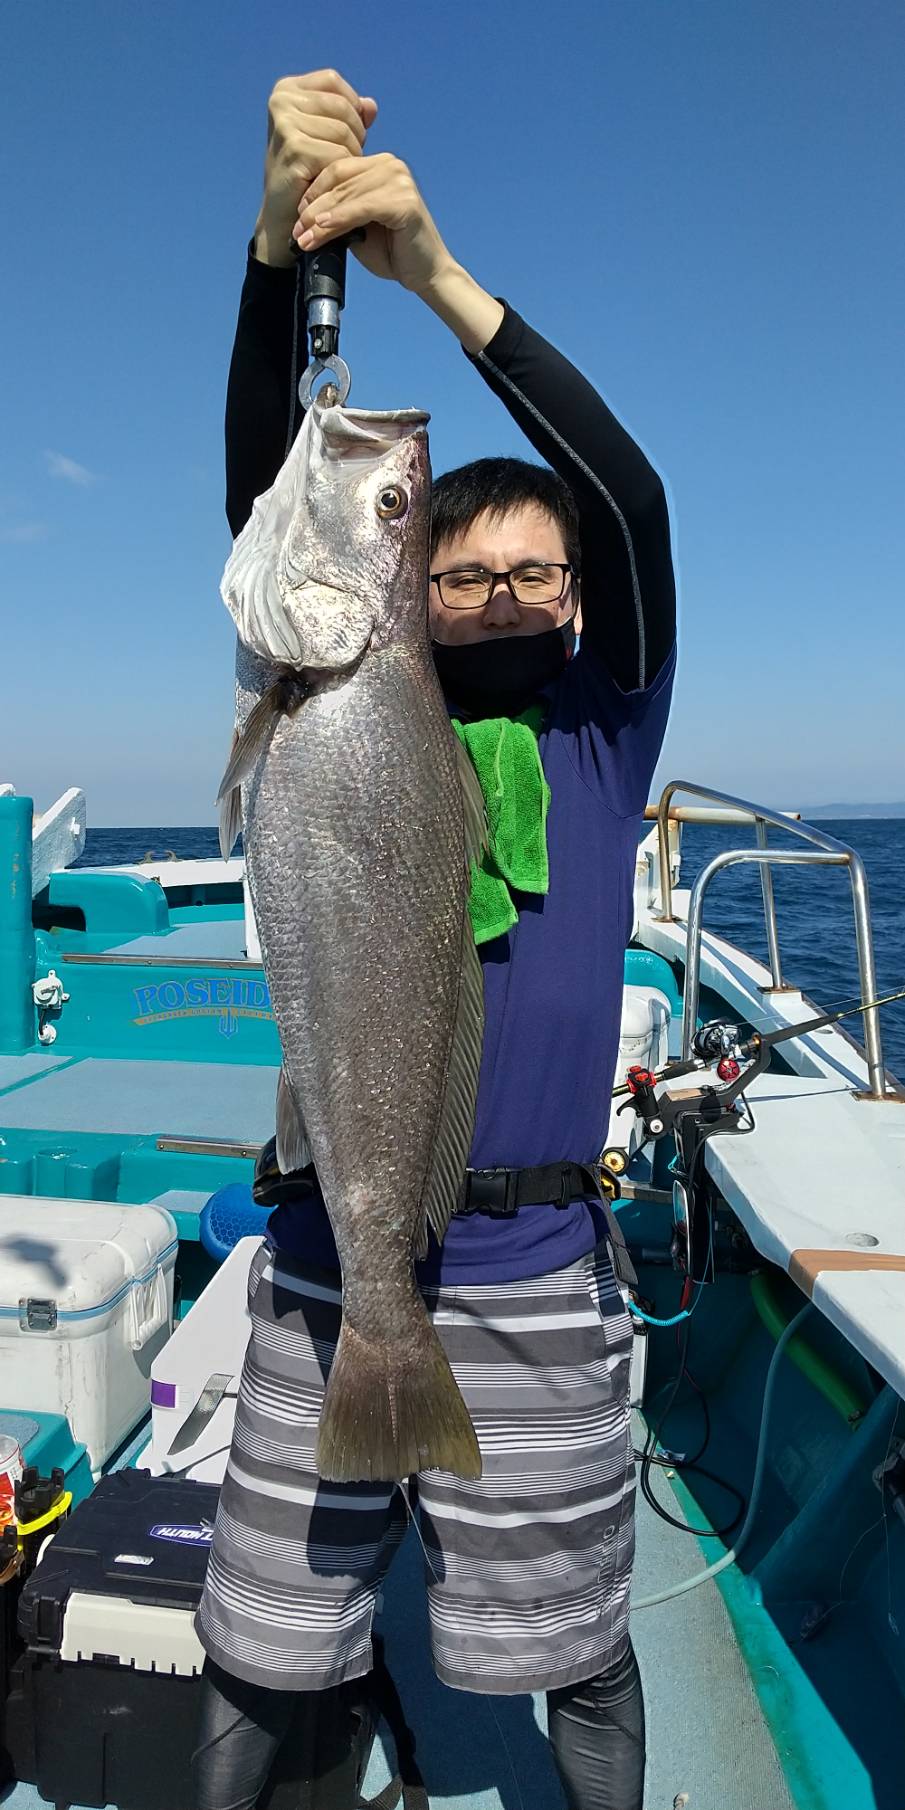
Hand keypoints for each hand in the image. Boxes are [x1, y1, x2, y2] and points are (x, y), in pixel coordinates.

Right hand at [254, 71, 377, 266]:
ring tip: (335, 173)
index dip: (349, 106)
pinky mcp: (294, 149)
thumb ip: (350, 116)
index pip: (332, 81)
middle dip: (354, 135)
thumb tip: (371, 106)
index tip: (349, 134)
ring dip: (351, 156)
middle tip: (344, 160)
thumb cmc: (306, 175)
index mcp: (285, 90)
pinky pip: (339, 155)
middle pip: (342, 107)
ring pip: (344, 132)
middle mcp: (280, 101)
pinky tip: (330, 184)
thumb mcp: (326, 137)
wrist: (284, 218)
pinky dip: (342, 173)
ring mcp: (285, 124)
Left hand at [293, 154, 452, 295]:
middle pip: (338, 179)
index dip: (312, 191)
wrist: (425, 274)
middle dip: (312, 207)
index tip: (296, 216)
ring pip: (347, 194)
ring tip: (303, 238)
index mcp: (380, 165)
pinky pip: (362, 208)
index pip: (336, 168)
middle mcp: (391, 165)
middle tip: (295, 231)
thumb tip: (304, 213)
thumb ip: (337, 213)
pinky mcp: (405, 201)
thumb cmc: (393, 252)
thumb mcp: (356, 227)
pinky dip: (340, 218)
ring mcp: (400, 180)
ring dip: (320, 218)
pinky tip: (321, 229)